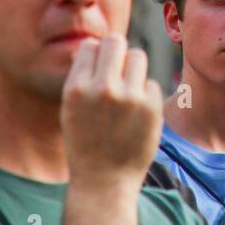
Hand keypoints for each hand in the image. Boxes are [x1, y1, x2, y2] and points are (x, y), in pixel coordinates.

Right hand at [61, 35, 162, 191]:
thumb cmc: (86, 143)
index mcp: (76, 89)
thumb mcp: (72, 109)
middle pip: (116, 42)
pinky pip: (150, 83)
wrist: (104, 182)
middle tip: (117, 70)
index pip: (90, 46)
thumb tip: (104, 43)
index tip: (97, 71)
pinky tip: (135, 115)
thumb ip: (85, 77)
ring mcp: (129, 97)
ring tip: (126, 93)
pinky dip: (145, 94)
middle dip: (117, 52)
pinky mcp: (151, 107)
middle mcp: (102, 89)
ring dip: (133, 69)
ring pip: (138, 56)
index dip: (96, 56)